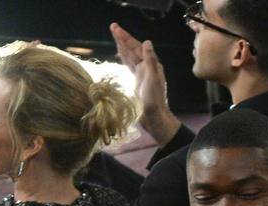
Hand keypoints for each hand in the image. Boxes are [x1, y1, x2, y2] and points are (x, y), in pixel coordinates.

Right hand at [110, 23, 178, 144]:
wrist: (153, 117)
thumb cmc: (154, 99)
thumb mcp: (152, 78)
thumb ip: (149, 60)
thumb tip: (147, 42)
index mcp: (152, 65)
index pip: (138, 47)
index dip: (127, 38)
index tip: (117, 29)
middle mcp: (147, 67)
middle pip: (133, 49)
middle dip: (123, 38)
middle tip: (113, 26)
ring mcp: (141, 73)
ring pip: (129, 56)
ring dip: (122, 45)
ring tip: (114, 34)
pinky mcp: (136, 80)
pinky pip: (128, 65)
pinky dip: (123, 57)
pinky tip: (119, 51)